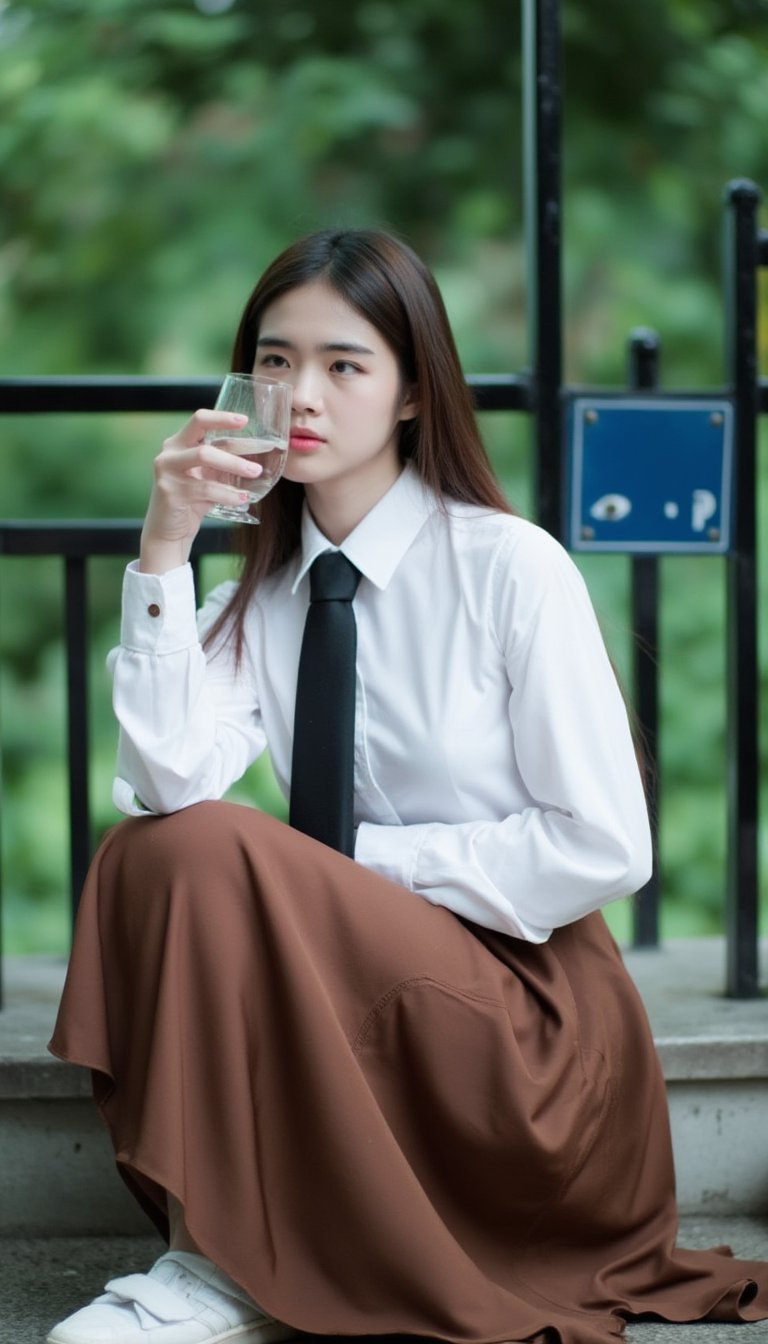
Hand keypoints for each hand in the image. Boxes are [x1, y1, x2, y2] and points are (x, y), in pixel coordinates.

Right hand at [139, 409, 263, 573]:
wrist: (168, 533)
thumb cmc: (191, 502)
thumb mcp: (207, 478)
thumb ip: (222, 464)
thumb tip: (255, 455)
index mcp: (178, 445)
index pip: (199, 420)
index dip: (222, 418)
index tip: (245, 420)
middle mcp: (169, 454)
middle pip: (200, 432)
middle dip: (232, 444)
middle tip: (256, 459)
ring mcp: (167, 471)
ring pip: (204, 455)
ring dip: (234, 465)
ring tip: (254, 473)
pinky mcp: (170, 491)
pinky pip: (206, 487)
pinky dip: (228, 493)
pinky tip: (242, 498)